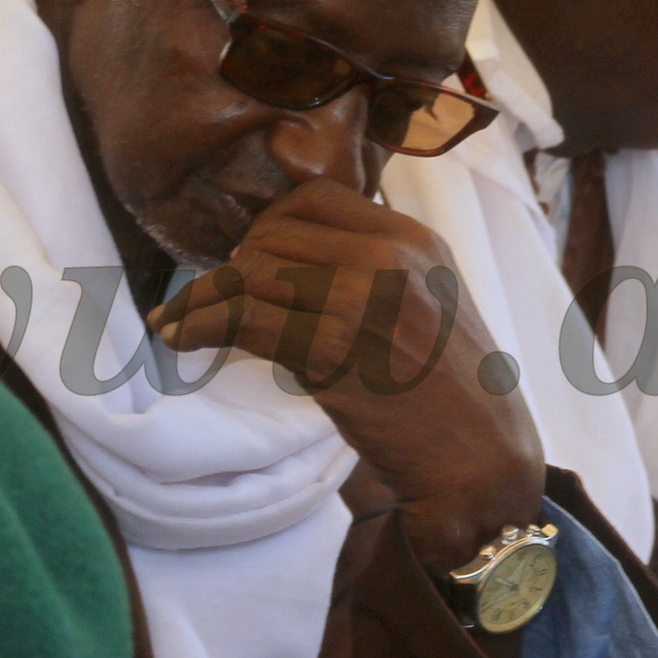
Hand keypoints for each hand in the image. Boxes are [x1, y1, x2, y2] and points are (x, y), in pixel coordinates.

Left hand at [146, 177, 542, 568]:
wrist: (482, 458)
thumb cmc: (455, 393)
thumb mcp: (431, 304)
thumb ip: (377, 273)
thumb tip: (292, 263)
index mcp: (414, 239)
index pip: (314, 199)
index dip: (267, 225)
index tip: (249, 259)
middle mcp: (389, 257)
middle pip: (273, 236)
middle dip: (229, 268)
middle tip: (208, 302)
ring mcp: (363, 300)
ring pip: (251, 273)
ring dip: (200, 299)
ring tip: (176, 321)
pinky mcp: (334, 350)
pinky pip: (244, 320)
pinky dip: (198, 327)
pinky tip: (180, 339)